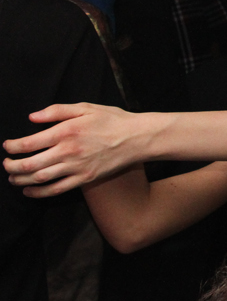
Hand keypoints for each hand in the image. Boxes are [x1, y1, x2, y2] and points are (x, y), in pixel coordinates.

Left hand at [3, 103, 146, 197]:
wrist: (138, 138)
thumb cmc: (114, 120)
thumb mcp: (87, 107)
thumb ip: (57, 111)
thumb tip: (33, 117)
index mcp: (66, 131)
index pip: (28, 143)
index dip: (12, 147)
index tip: (7, 146)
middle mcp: (68, 151)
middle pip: (29, 164)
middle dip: (11, 166)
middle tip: (6, 164)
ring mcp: (76, 167)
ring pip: (39, 178)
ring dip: (20, 179)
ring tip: (13, 177)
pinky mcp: (85, 178)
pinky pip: (56, 189)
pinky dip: (38, 193)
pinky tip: (29, 191)